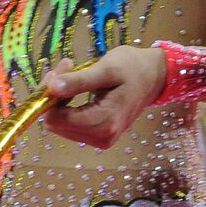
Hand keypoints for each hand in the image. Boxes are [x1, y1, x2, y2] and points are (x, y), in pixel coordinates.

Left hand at [41, 46, 167, 148]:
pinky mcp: (99, 136)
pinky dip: (67, 106)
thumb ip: (79, 80)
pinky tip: (76, 87)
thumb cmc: (133, 67)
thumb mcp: (107, 68)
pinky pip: (70, 125)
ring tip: (73, 73)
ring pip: (60, 125)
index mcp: (104, 122)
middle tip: (66, 67)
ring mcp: (101, 140)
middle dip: (54, 95)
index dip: (51, 95)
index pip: (57, 119)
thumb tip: (51, 88)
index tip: (60, 69)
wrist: (154, 76)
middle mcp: (101, 137)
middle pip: (56, 124)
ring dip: (60, 100)